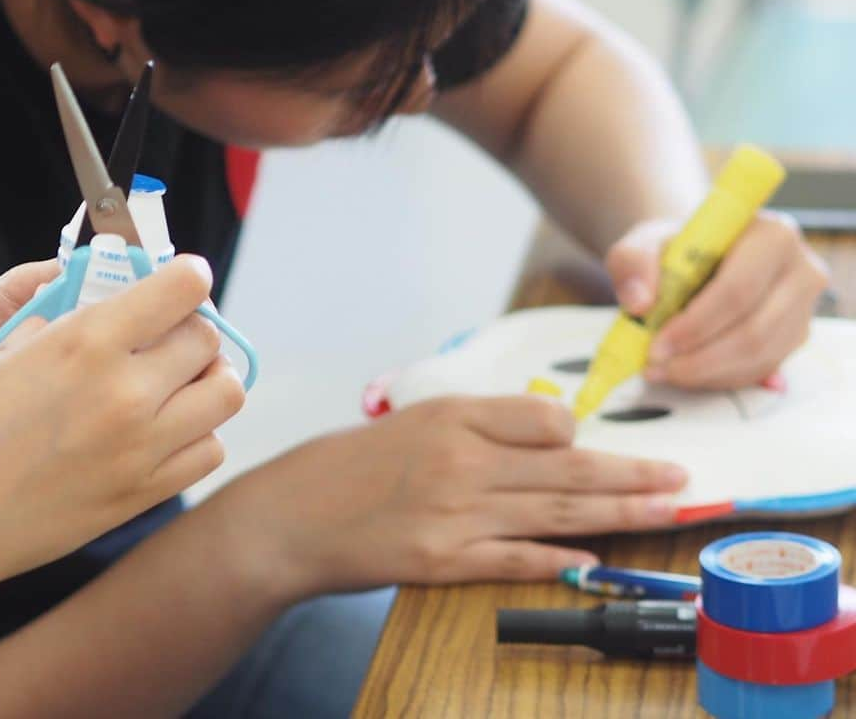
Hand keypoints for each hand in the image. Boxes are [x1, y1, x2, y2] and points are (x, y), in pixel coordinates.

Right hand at [0, 256, 244, 609]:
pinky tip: (167, 428)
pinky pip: (209, 450)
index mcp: (87, 343)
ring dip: (208, 378)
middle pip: (208, 339)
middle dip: (194, 327)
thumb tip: (105, 309)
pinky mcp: (142, 495)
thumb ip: (65, 326)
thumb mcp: (4, 353)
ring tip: (178, 381)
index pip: (184, 289)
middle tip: (170, 333)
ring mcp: (141, 449)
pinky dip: (199, 431)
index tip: (185, 280)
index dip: (190, 277)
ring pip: (226, 394)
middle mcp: (126, 393)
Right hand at [212, 395, 686, 596]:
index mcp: (454, 416)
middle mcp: (460, 461)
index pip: (543, 419)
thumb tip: (552, 432)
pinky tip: (592, 560)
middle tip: (681, 478)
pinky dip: (556, 561)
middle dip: (631, 475)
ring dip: (616, 515)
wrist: (295, 512)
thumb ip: (482, 424)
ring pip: (554, 514)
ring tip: (663, 512)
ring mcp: (453, 514)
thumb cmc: (355, 463)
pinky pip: (512, 559)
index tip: (613, 443)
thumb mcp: (416, 421)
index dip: (582, 434)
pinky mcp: (441, 561)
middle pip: (565, 469)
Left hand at [607, 212, 829, 388]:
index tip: (658, 345)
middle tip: (657, 366)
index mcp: (771, 235)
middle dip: (700, 358)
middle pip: (754, 331)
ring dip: (708, 373)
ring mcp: (804, 307)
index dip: (696, 324)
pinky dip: (720, 377)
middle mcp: (801, 270)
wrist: (699, 253)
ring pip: (760, 357)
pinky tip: (688, 372)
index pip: (738, 290)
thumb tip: (639, 303)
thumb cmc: (676, 247)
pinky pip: (762, 369)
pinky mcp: (796, 336)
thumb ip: (634, 263)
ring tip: (664, 371)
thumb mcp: (643, 242)